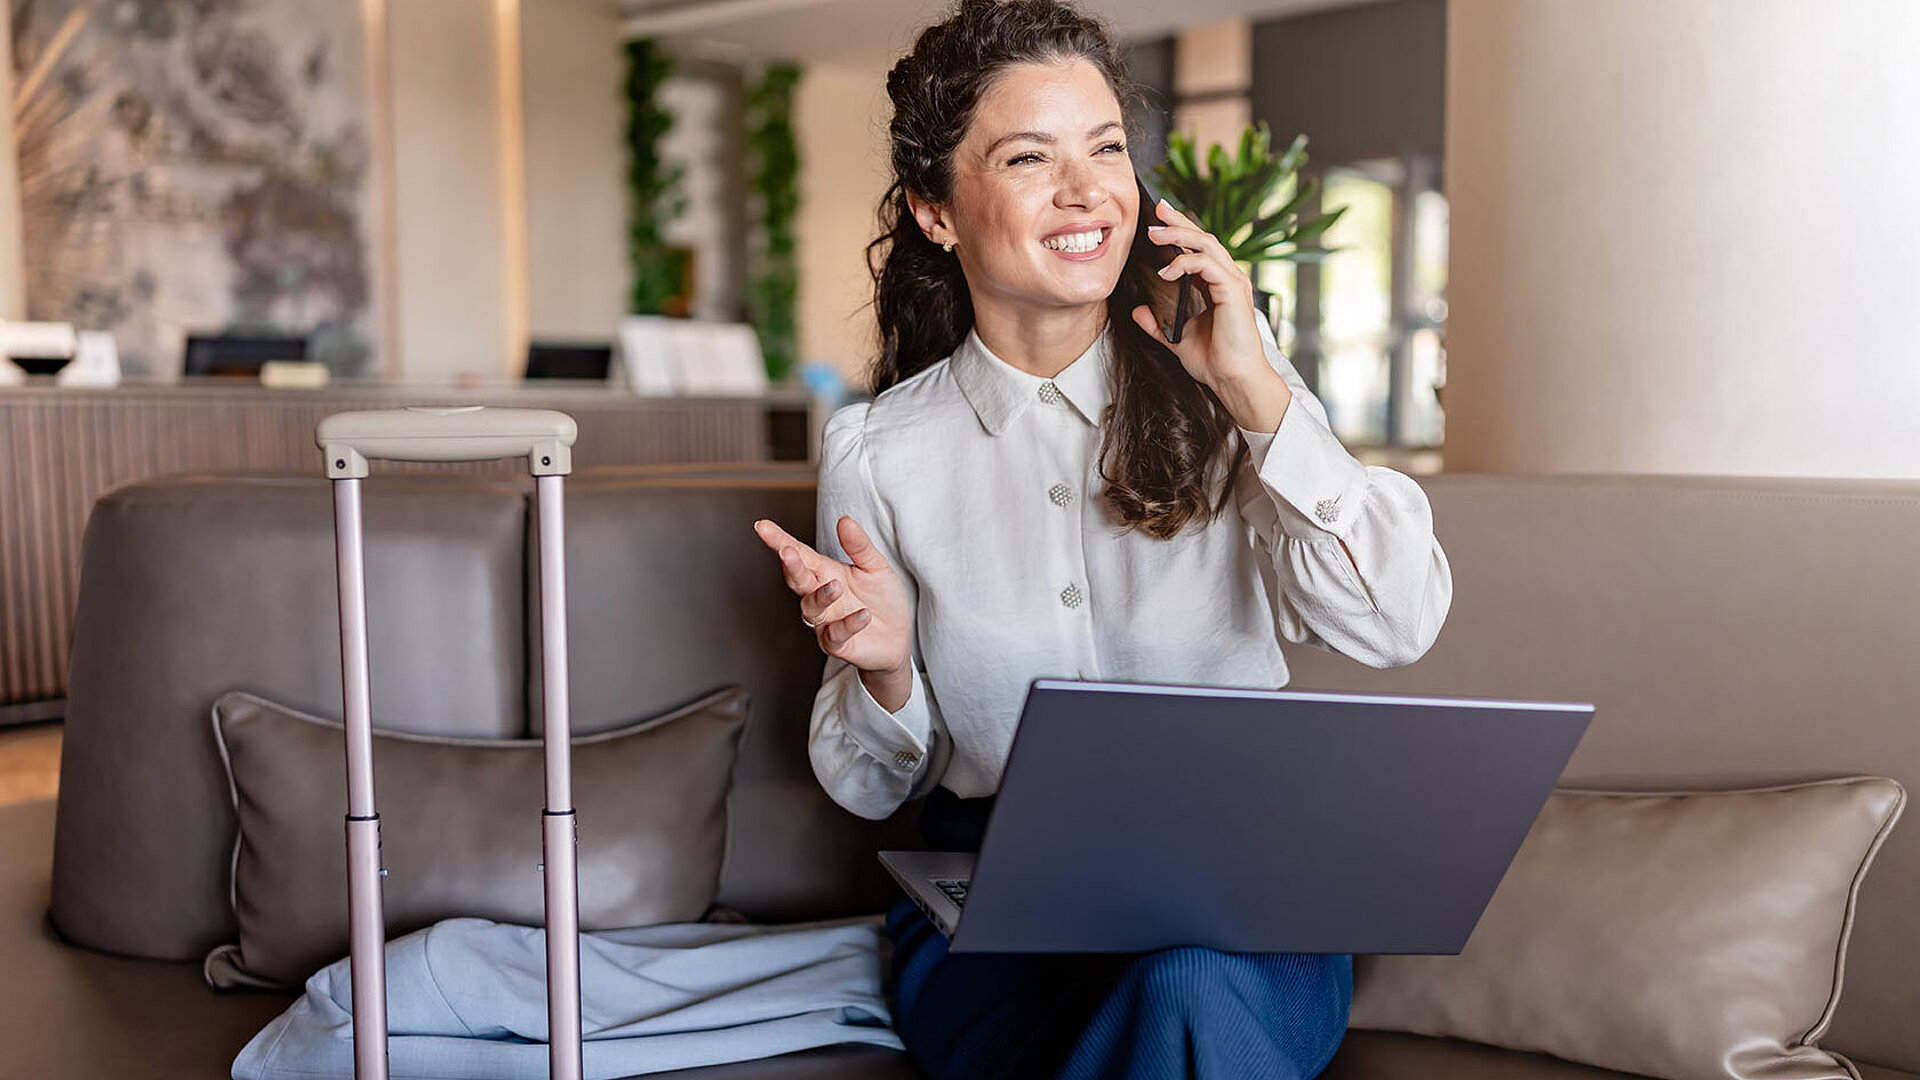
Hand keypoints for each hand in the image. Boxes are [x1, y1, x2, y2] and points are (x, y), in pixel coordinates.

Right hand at [753, 516, 913, 706]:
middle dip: (791, 566)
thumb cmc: (881, 599)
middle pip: (798, 579)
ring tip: (836, 586)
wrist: (898, 637)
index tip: (762, 526)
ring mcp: (825, 621)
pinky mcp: (838, 644)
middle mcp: (819, 595)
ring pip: (811, 608)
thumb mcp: (876, 566)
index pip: (800, 553)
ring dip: (821, 596)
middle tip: (787, 552)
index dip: (779, 540)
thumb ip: (859, 546)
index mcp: (825, 572)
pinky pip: (836, 635)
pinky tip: (863, 615)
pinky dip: (849, 624)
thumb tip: (845, 520)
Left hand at [1131, 200, 1292, 432]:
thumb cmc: (1214, 360)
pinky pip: (1207, 266)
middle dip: (1179, 222)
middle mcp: (1227, 279)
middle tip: (1157, 209)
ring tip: (1155, 233)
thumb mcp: (1177, 339)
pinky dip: (1185, 264)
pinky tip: (1167, 271)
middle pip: (1203, 238)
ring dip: (1179, 236)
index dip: (1180, 231)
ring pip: (1206, 245)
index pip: (1198, 249)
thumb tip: (1138, 311)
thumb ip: (1158, 324)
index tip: (1158, 218)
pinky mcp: (1233, 292)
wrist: (1232, 379)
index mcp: (1216, 285)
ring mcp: (1233, 283)